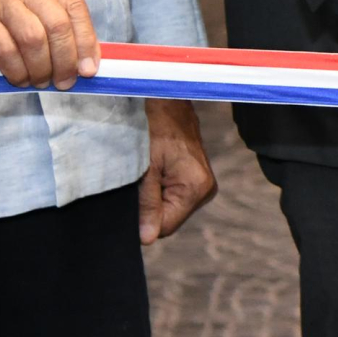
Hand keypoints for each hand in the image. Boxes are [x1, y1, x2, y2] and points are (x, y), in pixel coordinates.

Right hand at [0, 0, 99, 87]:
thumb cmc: (8, 4)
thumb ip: (63, 21)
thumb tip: (88, 62)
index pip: (75, 6)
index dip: (86, 42)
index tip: (89, 69)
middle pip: (57, 25)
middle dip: (65, 60)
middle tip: (65, 81)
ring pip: (33, 40)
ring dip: (42, 69)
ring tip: (42, 81)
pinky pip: (7, 53)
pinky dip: (19, 72)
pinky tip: (21, 78)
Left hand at [139, 101, 215, 244]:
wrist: (167, 97)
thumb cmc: (153, 126)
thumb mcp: (145, 167)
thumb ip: (147, 203)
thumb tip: (146, 239)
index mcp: (196, 188)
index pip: (165, 226)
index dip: (144, 218)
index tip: (133, 196)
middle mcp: (205, 189)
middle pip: (168, 218)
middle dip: (149, 205)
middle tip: (139, 179)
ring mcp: (203, 183)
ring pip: (169, 207)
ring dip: (153, 195)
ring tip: (147, 170)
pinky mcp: (196, 177)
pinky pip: (173, 195)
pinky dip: (159, 187)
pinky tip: (154, 169)